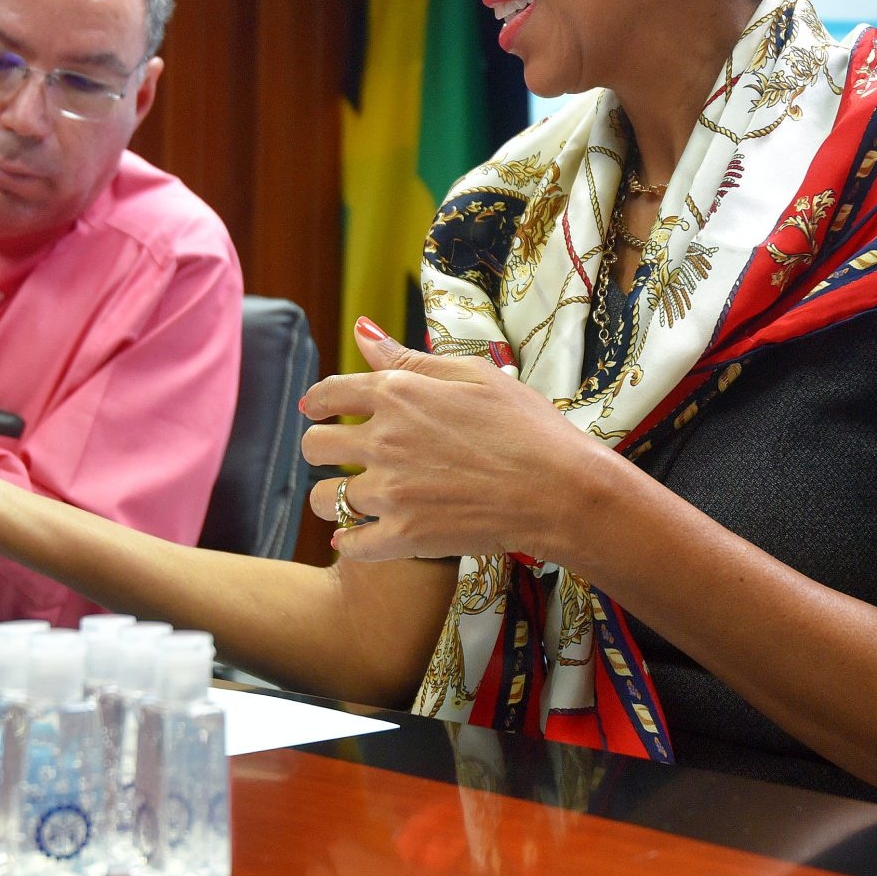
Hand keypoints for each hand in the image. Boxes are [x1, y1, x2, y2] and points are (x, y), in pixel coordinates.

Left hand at [300, 318, 599, 561]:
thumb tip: (361, 331)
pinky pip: (352, 544)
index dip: (318, 402)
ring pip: (325, 498)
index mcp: (397, 394)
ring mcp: (391, 492)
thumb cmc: (526, 425)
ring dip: (332, 497)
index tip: (317, 410)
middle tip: (342, 457)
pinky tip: (362, 535)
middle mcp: (383, 441)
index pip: (328, 393)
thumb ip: (408, 357)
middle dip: (321, 448)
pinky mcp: (405, 537)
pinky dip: (352, 541)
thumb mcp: (472, 374)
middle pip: (315, 445)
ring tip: (351, 499)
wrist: (561, 489)